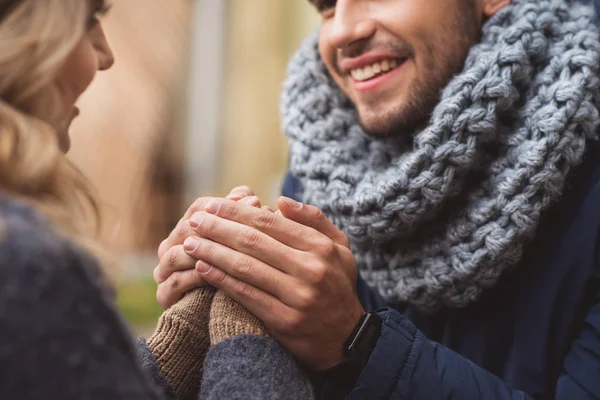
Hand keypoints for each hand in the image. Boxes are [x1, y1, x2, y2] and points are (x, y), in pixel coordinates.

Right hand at [154, 186, 267, 308]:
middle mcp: (171, 247)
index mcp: (189, 229)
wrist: (232, 318)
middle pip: (184, 229)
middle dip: (215, 227)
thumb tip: (247, 196)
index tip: (253, 203)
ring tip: (226, 252)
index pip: (199, 208)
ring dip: (199, 251)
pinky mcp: (165, 296)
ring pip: (174, 254)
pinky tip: (212, 274)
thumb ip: (247, 218)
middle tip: (245, 227)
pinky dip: (193, 277)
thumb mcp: (249, 244)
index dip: (225, 205)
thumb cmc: (243, 273)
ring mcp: (165, 271)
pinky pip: (174, 282)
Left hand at [183, 196, 364, 370]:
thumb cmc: (336, 284)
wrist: (346, 337)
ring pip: (245, 267)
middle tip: (194, 220)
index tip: (213, 205)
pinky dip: (220, 279)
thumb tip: (281, 201)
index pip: (269, 222)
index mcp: (320, 246)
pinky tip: (202, 268)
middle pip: (253, 241)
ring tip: (190, 242)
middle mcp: (310, 269)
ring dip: (212, 252)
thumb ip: (314, 220)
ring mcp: (297, 296)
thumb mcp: (339, 247)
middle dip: (218, 228)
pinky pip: (245, 294)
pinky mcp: (284, 320)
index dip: (237, 212)